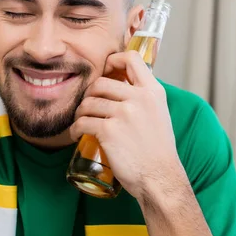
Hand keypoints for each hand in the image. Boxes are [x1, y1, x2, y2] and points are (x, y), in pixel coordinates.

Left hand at [69, 51, 185, 202]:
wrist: (160, 178)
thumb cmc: (157, 150)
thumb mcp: (159, 114)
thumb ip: (144, 98)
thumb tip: (123, 85)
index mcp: (153, 91)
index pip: (131, 58)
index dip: (113, 60)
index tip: (105, 71)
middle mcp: (139, 98)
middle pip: (100, 82)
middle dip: (89, 94)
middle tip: (88, 106)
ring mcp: (123, 113)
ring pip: (88, 102)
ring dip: (80, 112)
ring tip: (82, 122)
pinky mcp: (109, 130)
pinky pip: (82, 122)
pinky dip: (75, 129)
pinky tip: (76, 134)